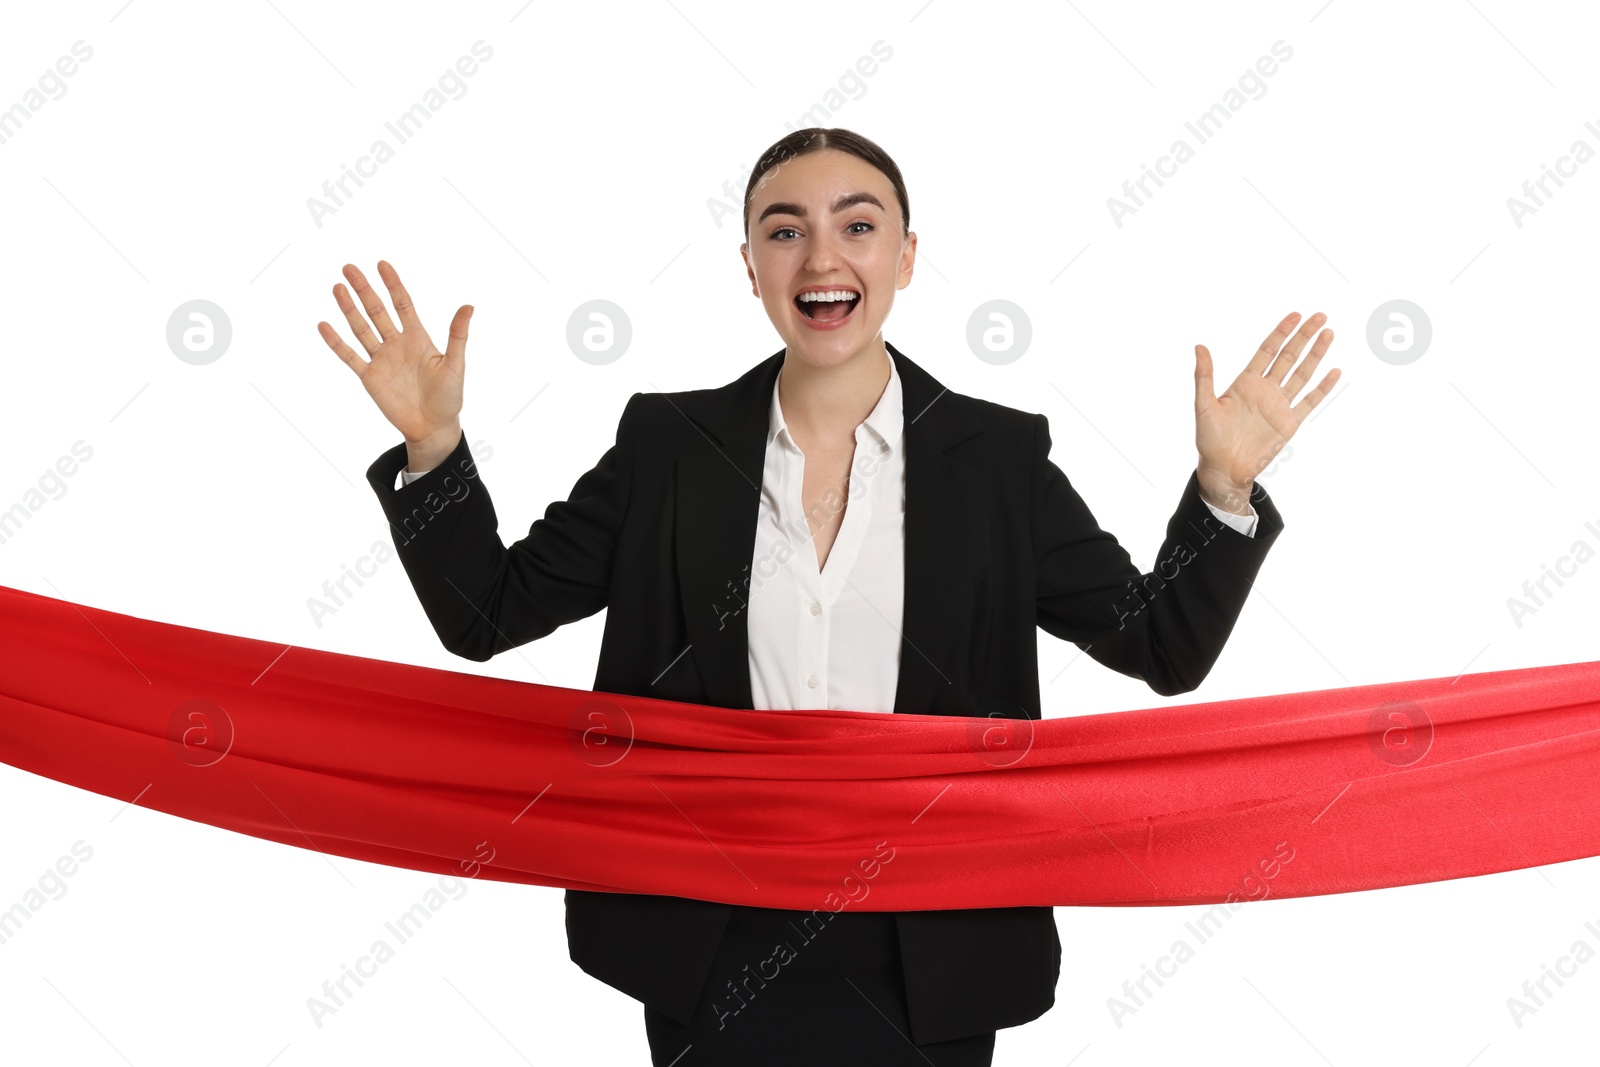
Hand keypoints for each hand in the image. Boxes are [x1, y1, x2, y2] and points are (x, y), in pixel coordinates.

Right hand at [318, 260, 470, 456]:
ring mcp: (381, 360)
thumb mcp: (455, 364)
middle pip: (377, 311)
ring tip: (337, 288)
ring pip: (361, 329)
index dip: (393, 285)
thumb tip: (469, 306)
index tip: (382, 264)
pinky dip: (336, 343)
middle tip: (349, 268)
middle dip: (364, 290)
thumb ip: (457, 335)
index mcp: (418, 338)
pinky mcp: (370, 377)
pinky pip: (350, 357)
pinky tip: (325, 325)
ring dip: (349, 309)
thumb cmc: (449, 397)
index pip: (402, 304)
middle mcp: (397, 344)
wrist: (433, 427)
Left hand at [1193, 311, 1338, 513]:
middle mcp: (1265, 390)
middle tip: (1320, 316)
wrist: (1224, 469)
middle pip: (1289, 357)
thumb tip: (1199, 347)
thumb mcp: (1203, 405)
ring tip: (1329, 334)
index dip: (1281, 332)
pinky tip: (1335, 371)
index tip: (1295, 315)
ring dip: (1316, 354)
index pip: (1268, 350)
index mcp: (1245, 382)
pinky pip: (1310, 402)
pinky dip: (1323, 387)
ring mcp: (1279, 405)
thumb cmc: (1209, 438)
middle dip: (1304, 336)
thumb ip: (1204, 376)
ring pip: (1302, 374)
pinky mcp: (1289, 423)